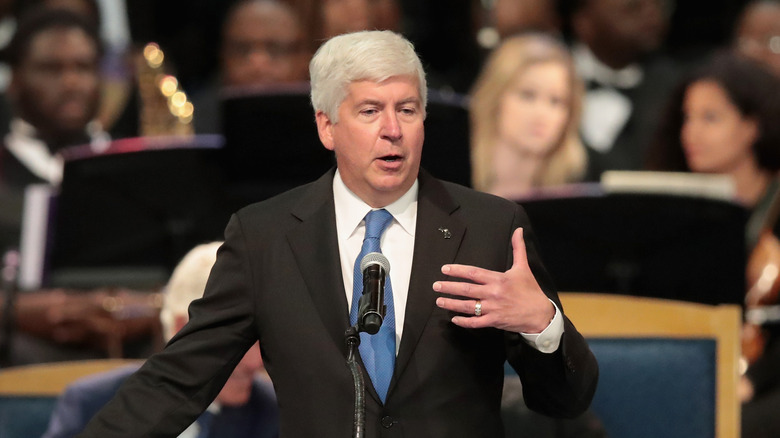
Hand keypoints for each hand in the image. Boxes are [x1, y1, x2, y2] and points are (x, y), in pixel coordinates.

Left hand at [433, 228, 553, 332]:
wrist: (540, 314)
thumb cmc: (530, 290)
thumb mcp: (523, 267)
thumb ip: (518, 248)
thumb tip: (519, 230)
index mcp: (498, 279)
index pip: (473, 273)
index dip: (457, 270)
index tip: (445, 269)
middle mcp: (493, 293)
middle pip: (466, 289)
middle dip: (449, 287)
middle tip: (435, 286)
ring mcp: (493, 308)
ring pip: (468, 306)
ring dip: (451, 303)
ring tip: (439, 301)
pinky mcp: (495, 321)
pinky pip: (476, 322)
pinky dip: (464, 321)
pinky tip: (454, 319)